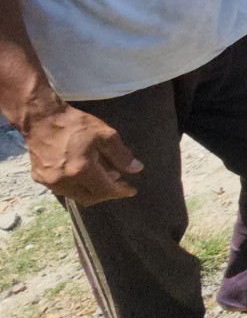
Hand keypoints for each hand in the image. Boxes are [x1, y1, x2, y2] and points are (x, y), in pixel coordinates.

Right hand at [24, 105, 142, 205]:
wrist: (42, 118)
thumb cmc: (77, 125)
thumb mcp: (106, 135)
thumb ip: (121, 155)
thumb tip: (136, 169)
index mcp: (81, 170)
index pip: (105, 190)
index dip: (120, 192)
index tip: (131, 190)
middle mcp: (64, 181)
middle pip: (90, 198)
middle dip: (107, 193)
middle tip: (118, 182)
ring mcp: (49, 182)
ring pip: (76, 195)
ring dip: (91, 190)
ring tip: (102, 176)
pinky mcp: (39, 178)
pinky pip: (62, 189)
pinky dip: (76, 186)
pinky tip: (83, 174)